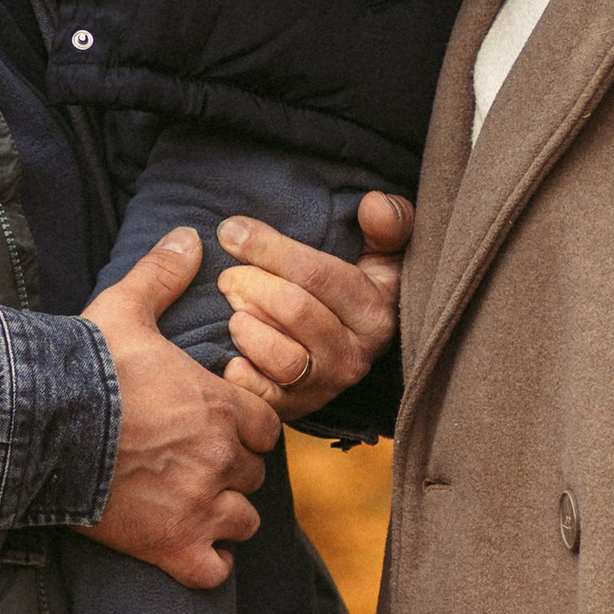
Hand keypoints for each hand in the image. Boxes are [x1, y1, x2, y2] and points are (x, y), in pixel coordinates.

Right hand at [80, 228, 278, 586]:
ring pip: (243, 521)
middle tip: (194, 465)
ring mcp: (200, 506)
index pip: (266, 427)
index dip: (244, 428)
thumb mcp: (125, 308)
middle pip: (254, 474)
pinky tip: (186, 548)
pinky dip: (206, 563)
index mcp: (222, 406)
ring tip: (190, 505)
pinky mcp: (172, 547)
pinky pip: (213, 570)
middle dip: (232, 470)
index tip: (215, 427)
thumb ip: (163, 275)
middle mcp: (222, 458)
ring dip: (223, 515)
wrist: (41, 426)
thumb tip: (188, 236)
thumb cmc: (86, 366)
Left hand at [216, 189, 412, 419]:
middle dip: (252, 284)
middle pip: (295, 310)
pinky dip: (240, 375)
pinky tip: (230, 355)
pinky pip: (262, 396)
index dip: (270, 248)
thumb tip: (373, 203)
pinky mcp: (295, 410)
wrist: (343, 348)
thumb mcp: (382, 253)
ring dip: (248, 329)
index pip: (319, 275)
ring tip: (234, 312)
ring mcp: (324, 386)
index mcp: (375, 312)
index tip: (231, 230)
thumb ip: (387, 224)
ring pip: (281, 356)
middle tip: (226, 274)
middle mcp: (354, 355)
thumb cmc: (355, 287)